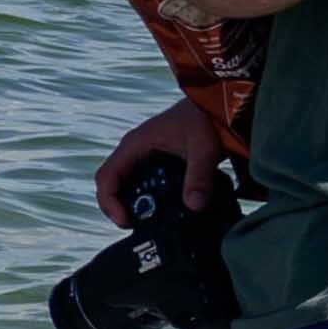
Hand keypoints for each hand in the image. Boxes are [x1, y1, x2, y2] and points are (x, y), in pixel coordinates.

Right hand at [96, 95, 231, 226]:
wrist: (220, 101)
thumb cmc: (207, 118)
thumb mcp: (204, 148)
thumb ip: (199, 177)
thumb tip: (193, 206)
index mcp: (135, 145)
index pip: (107, 177)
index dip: (109, 203)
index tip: (126, 222)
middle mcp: (134, 150)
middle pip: (113, 184)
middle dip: (119, 207)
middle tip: (138, 227)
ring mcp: (145, 154)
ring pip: (127, 183)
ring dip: (134, 203)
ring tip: (151, 221)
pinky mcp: (158, 159)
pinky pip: (143, 181)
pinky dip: (149, 197)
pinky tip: (167, 208)